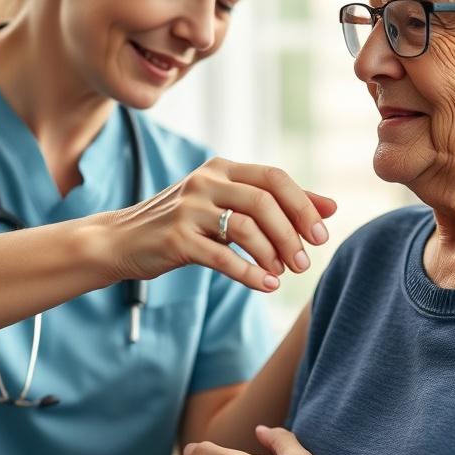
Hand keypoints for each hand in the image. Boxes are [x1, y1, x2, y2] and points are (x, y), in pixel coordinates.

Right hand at [100, 158, 336, 291]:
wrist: (122, 240)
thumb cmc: (184, 224)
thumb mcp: (227, 206)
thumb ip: (276, 204)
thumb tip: (332, 207)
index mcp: (222, 169)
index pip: (274, 177)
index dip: (303, 205)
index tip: (321, 235)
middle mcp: (206, 181)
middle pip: (264, 200)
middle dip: (292, 233)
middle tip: (304, 262)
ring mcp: (188, 208)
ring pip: (245, 227)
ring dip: (272, 254)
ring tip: (283, 274)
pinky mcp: (176, 238)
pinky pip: (222, 257)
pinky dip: (249, 273)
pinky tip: (266, 286)